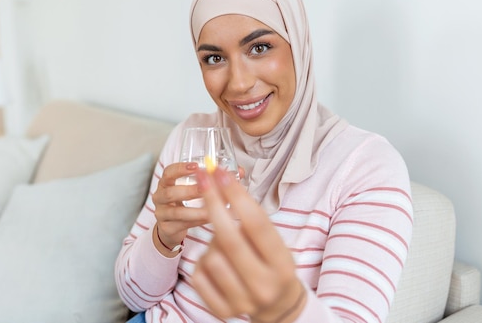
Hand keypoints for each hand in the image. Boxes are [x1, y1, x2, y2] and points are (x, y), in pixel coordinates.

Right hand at [151, 162, 208, 255]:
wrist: (173, 227)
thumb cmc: (187, 203)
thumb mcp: (196, 189)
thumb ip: (216, 179)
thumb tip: (240, 171)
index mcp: (167, 183)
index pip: (168, 172)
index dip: (181, 169)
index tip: (196, 167)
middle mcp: (160, 197)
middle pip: (170, 192)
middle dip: (190, 190)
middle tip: (206, 189)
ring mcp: (162, 213)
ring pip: (176, 212)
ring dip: (196, 210)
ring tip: (212, 209)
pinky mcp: (167, 228)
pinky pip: (182, 225)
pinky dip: (197, 221)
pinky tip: (210, 219)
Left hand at [192, 167, 306, 321]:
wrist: (277, 306)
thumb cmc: (273, 264)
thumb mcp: (275, 243)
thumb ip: (253, 220)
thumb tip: (221, 181)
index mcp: (282, 264)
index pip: (256, 223)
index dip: (236, 195)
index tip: (220, 172)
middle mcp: (263, 285)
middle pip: (229, 237)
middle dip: (212, 202)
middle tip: (203, 178)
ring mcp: (241, 301)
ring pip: (211, 255)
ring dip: (212, 241)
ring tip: (225, 244)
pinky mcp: (221, 310)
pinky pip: (198, 273)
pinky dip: (203, 261)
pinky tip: (217, 262)